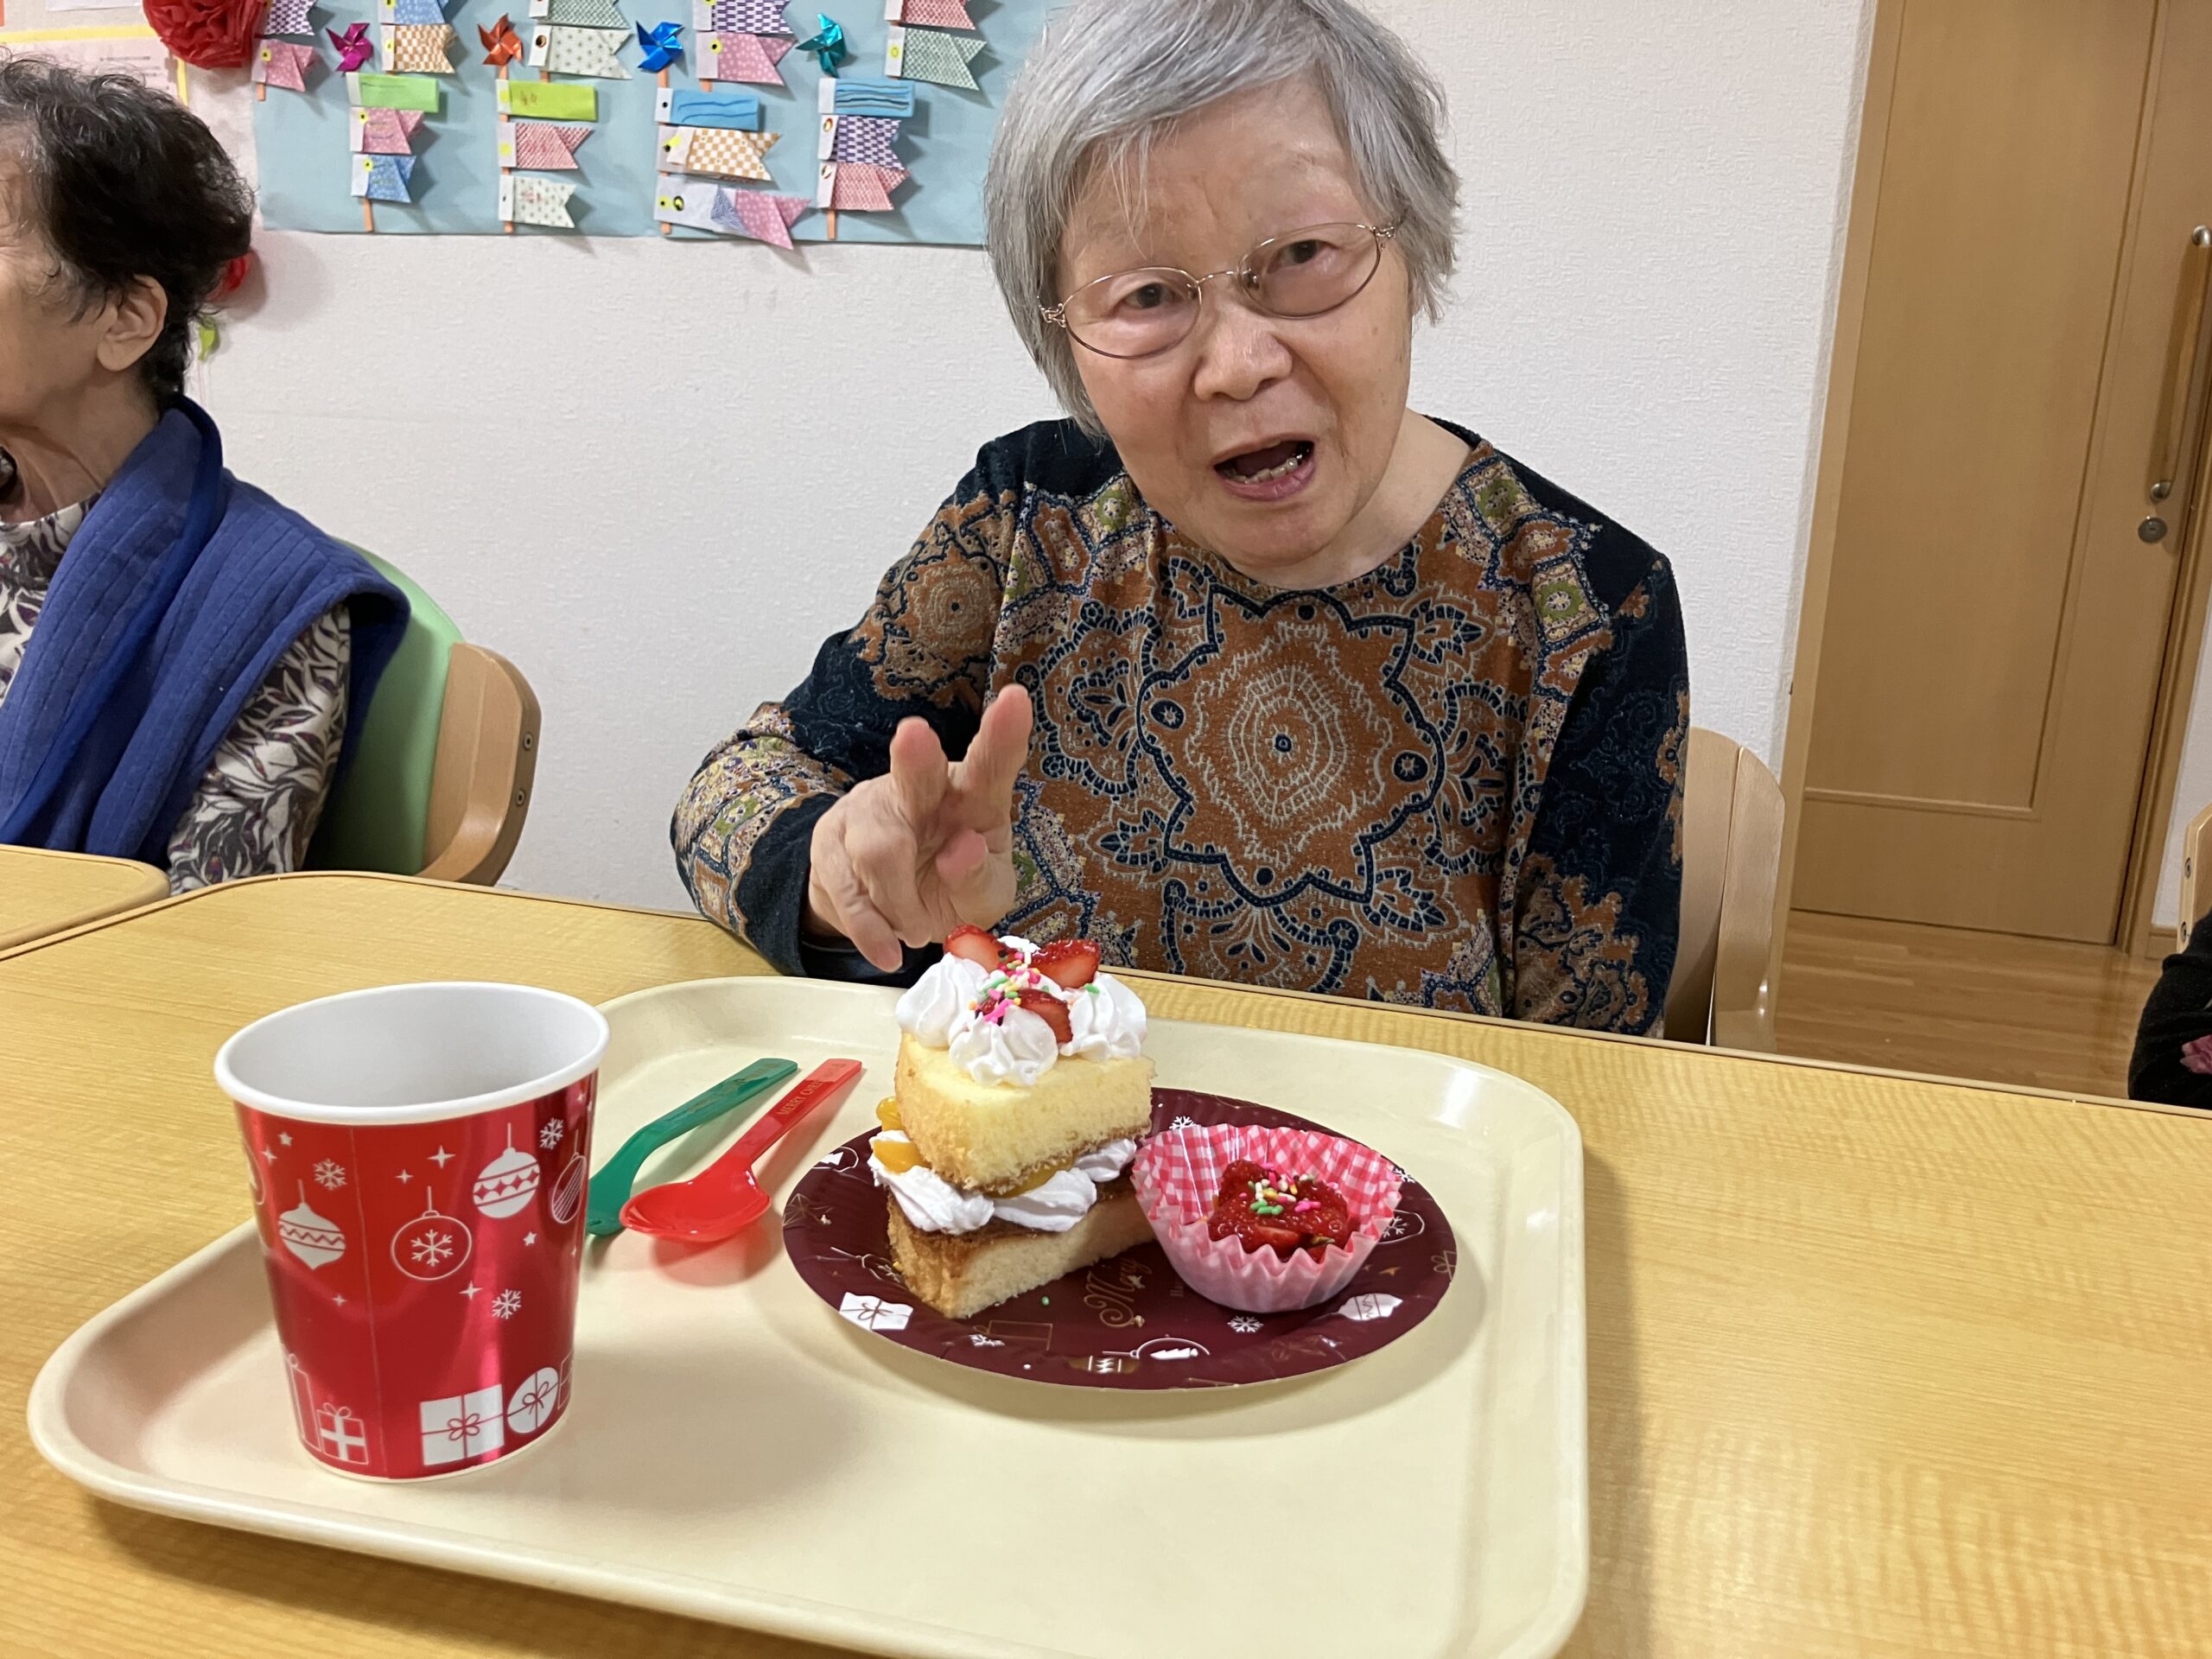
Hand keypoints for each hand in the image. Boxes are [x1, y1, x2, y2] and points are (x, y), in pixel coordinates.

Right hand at [804, 685, 1033, 971]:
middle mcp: (919, 792)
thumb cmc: (952, 888)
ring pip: (876, 849)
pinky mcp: (830, 843)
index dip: (1003, 735)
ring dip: (899, 902)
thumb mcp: (984, 897)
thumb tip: (964, 850)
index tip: (1015, 700)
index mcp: (972, 797)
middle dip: (915, 755)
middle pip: (915, 773)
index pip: (990, 765)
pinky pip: (845, 887)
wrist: (893, 914)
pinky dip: (870, 926)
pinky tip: (888, 945)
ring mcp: (868, 812)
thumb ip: (979, 878)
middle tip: (914, 735)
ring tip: (915, 926)